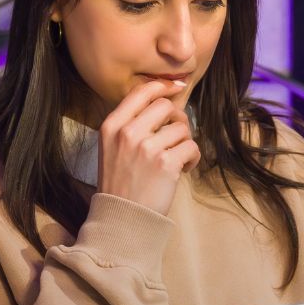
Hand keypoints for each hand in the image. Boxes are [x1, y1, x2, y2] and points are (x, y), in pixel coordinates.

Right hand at [96, 79, 200, 216]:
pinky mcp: (166, 163)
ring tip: (176, 160)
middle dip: (177, 119)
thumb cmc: (120, 184)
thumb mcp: (111, 148)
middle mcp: (128, 133)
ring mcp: (147, 148)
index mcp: (112, 126)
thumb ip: (130, 124)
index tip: (177, 88)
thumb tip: (164, 102)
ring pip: (182, 128)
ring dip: (184, 143)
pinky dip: (192, 158)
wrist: (121, 218)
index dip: (163, 86)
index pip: (141, 92)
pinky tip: (182, 170)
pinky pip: (192, 147)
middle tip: (175, 137)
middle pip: (166, 106)